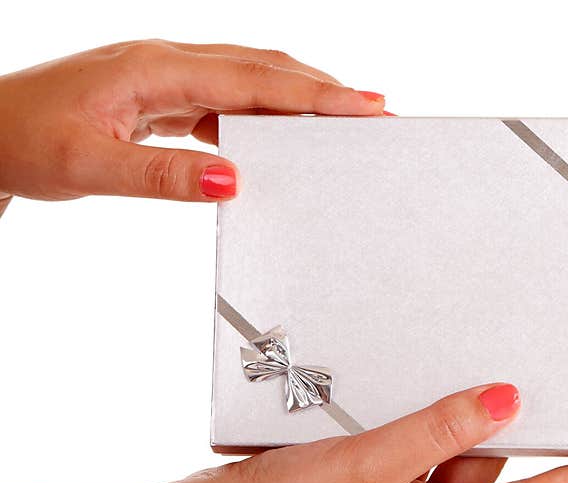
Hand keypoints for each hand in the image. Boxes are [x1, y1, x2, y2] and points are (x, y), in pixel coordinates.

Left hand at [0, 40, 384, 203]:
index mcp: (155, 69)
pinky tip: (279, 135)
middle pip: (264, 69)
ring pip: (249, 79)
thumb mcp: (89, 166)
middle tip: (377, 111)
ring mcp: (166, 75)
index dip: (317, 94)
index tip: (366, 104)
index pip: (255, 80)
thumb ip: (163, 175)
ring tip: (342, 121)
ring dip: (298, 99)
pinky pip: (227, 98)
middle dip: (325, 90)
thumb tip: (234, 181)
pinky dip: (264, 113)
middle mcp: (167, 62)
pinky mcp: (162, 95)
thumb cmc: (23, 140)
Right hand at [0, 384, 567, 482]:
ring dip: (436, 414)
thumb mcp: (367, 470)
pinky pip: (401, 441)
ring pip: (437, 447)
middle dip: (491, 426)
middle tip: (520, 376)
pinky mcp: (359, 480)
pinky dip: (403, 416)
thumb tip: (504, 401)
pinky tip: (392, 393)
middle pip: (479, 467)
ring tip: (431, 383)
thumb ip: (438, 431)